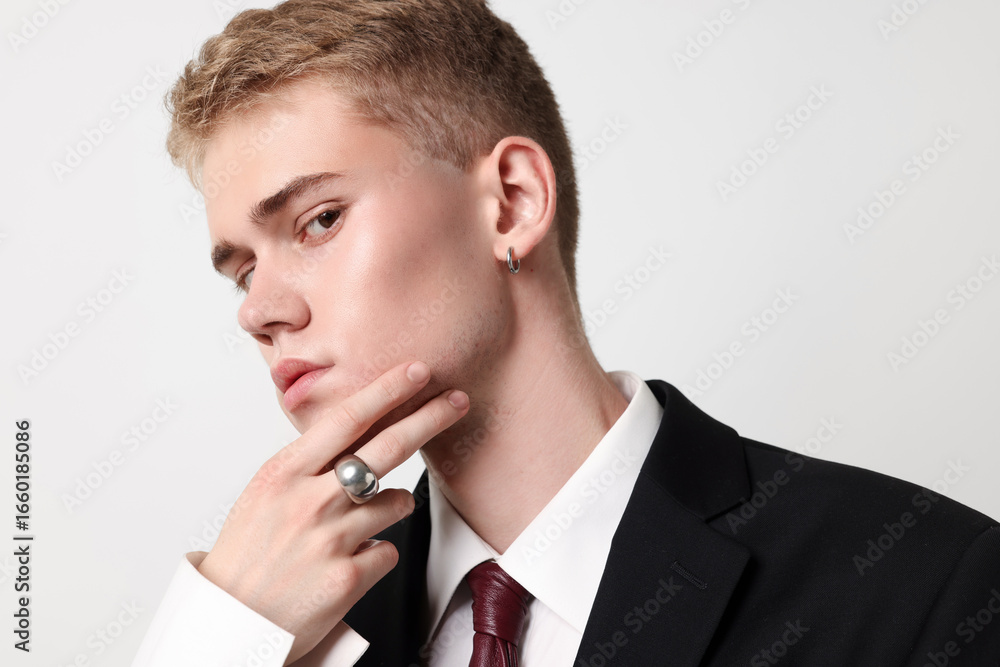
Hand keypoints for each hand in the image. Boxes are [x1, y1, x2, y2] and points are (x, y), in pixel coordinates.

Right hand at [195, 360, 468, 663]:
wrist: (234, 623)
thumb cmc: (249, 555)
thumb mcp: (266, 493)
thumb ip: (309, 463)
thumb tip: (358, 431)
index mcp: (284, 473)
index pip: (346, 419)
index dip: (387, 391)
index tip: (417, 371)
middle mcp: (309, 500)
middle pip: (387, 447)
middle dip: (429, 418)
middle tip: (457, 399)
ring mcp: (331, 538)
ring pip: (397, 501)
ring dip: (392, 505)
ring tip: (354, 525)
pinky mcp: (349, 576)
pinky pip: (389, 549)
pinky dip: (375, 554)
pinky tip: (345, 564)